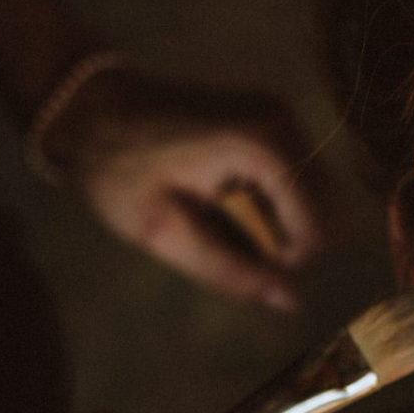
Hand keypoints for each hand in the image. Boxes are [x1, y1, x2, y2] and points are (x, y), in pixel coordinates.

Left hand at [40, 70, 326, 311]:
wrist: (88, 107)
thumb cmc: (116, 170)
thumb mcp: (165, 233)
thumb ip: (231, 272)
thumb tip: (292, 305)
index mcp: (262, 147)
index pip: (317, 231)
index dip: (280, 261)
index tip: (227, 252)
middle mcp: (284, 123)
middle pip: (325, 214)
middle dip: (282, 239)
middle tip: (221, 233)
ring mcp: (281, 116)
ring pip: (314, 199)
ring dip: (275, 222)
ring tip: (218, 215)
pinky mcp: (272, 118)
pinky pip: (296, 179)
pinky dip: (268, 201)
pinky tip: (223, 197)